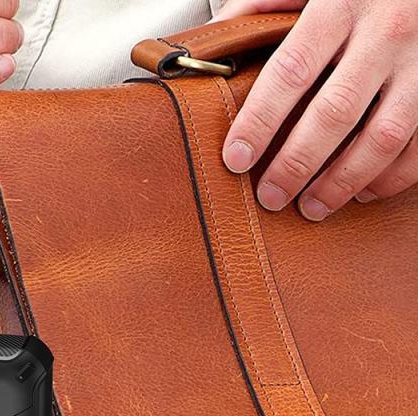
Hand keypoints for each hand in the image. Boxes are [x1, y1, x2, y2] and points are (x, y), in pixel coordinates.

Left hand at [215, 0, 417, 219]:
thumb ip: (265, 6)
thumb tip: (210, 44)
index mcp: (342, 2)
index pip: (291, 70)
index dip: (260, 121)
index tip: (236, 159)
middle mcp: (387, 31)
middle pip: (334, 112)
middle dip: (296, 164)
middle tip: (270, 196)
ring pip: (383, 136)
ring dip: (342, 181)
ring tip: (311, 208)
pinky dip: (391, 176)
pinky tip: (361, 192)